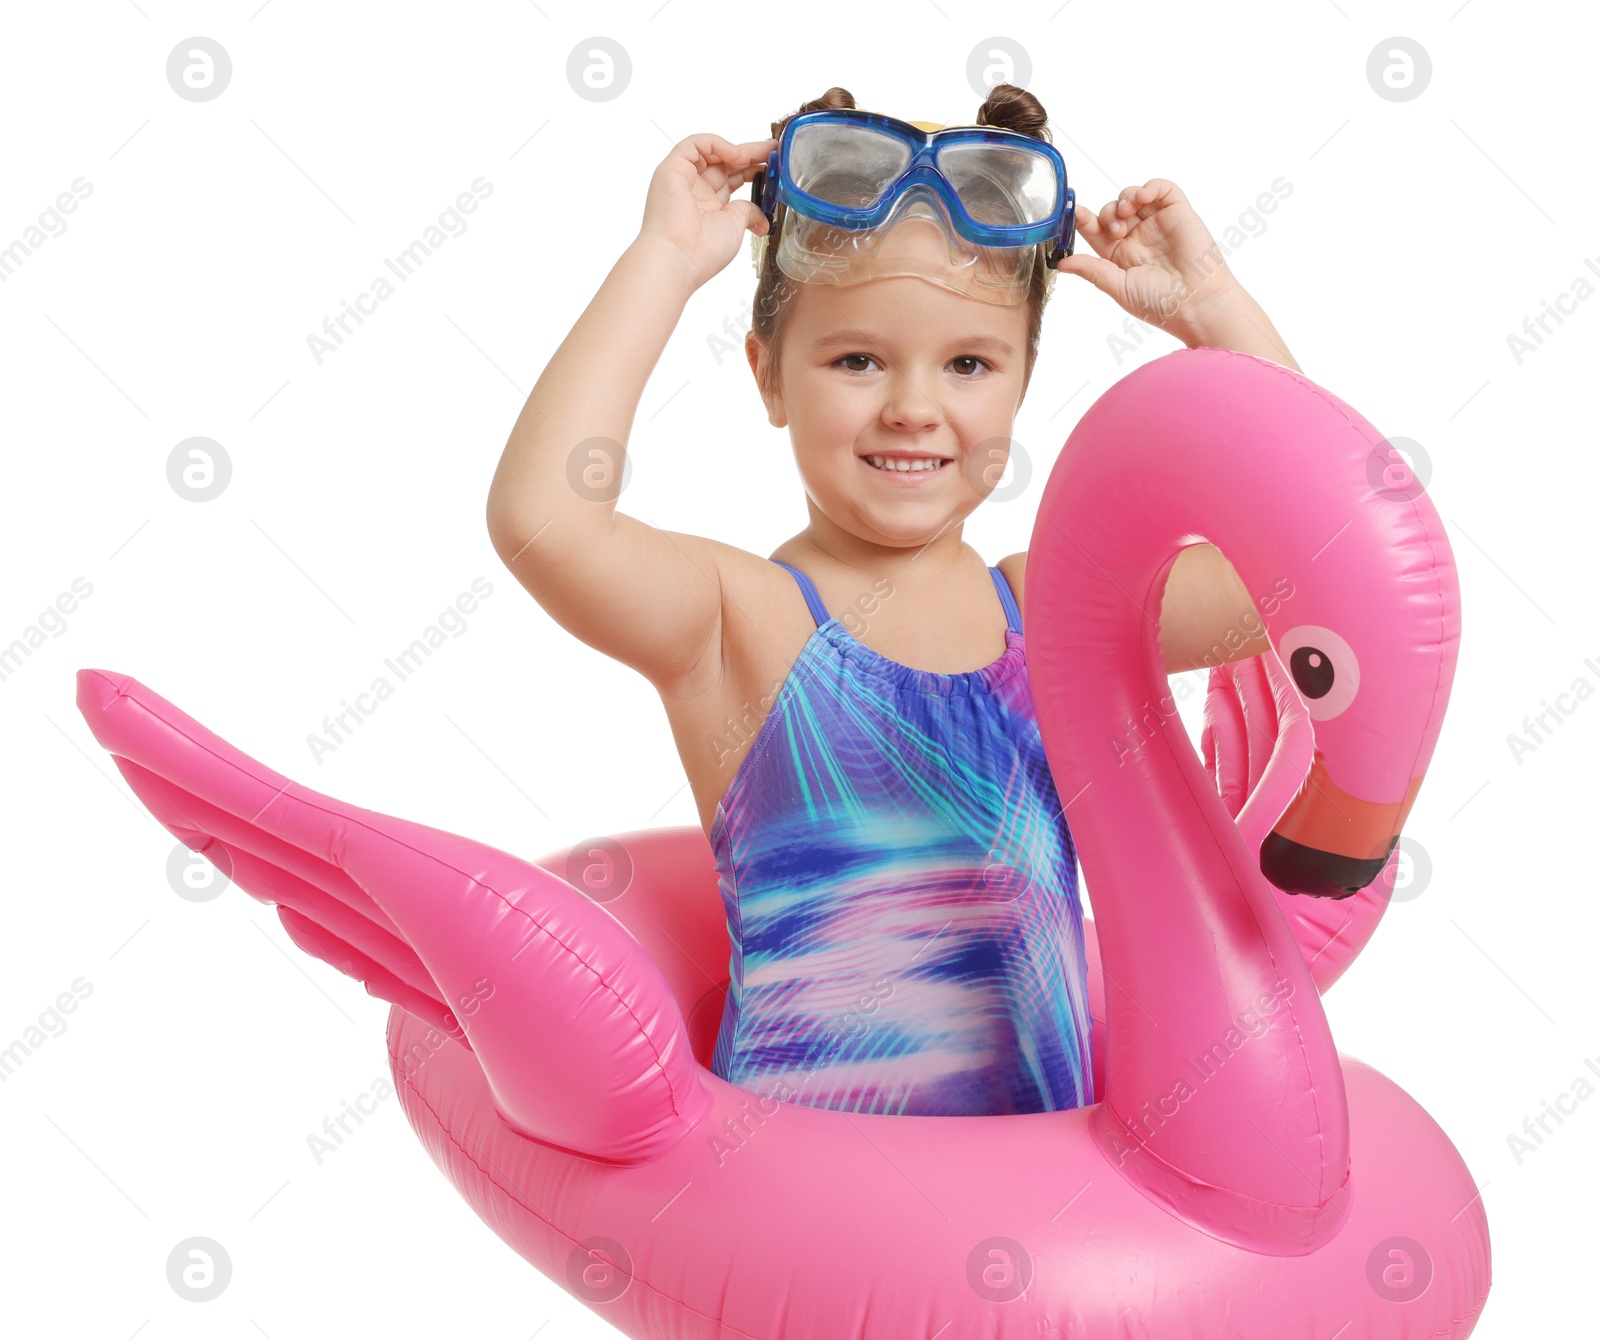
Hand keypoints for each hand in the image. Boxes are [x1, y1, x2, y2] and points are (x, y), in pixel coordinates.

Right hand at [637, 133, 775, 292]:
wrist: (679, 258)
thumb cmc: (703, 251)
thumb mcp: (735, 227)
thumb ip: (748, 212)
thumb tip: (762, 217)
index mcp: (710, 206)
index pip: (733, 178)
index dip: (753, 169)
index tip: (774, 165)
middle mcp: (696, 191)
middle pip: (725, 163)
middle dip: (750, 155)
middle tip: (773, 150)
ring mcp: (683, 178)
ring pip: (710, 151)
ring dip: (737, 149)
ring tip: (759, 154)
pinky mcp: (672, 168)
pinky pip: (694, 144)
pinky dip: (716, 144)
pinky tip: (736, 155)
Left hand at [1054, 179, 1243, 341]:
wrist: (1195, 302)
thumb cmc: (1159, 303)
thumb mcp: (1118, 287)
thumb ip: (1092, 270)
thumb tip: (1061, 264)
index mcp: (1119, 255)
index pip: (1096, 230)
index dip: (1083, 220)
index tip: (1073, 213)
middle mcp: (1137, 237)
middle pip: (1111, 210)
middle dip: (1107, 215)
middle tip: (1116, 231)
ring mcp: (1157, 223)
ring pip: (1132, 196)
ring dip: (1124, 200)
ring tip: (1127, 217)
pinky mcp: (1178, 212)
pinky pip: (1161, 188)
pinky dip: (1149, 187)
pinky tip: (1142, 199)